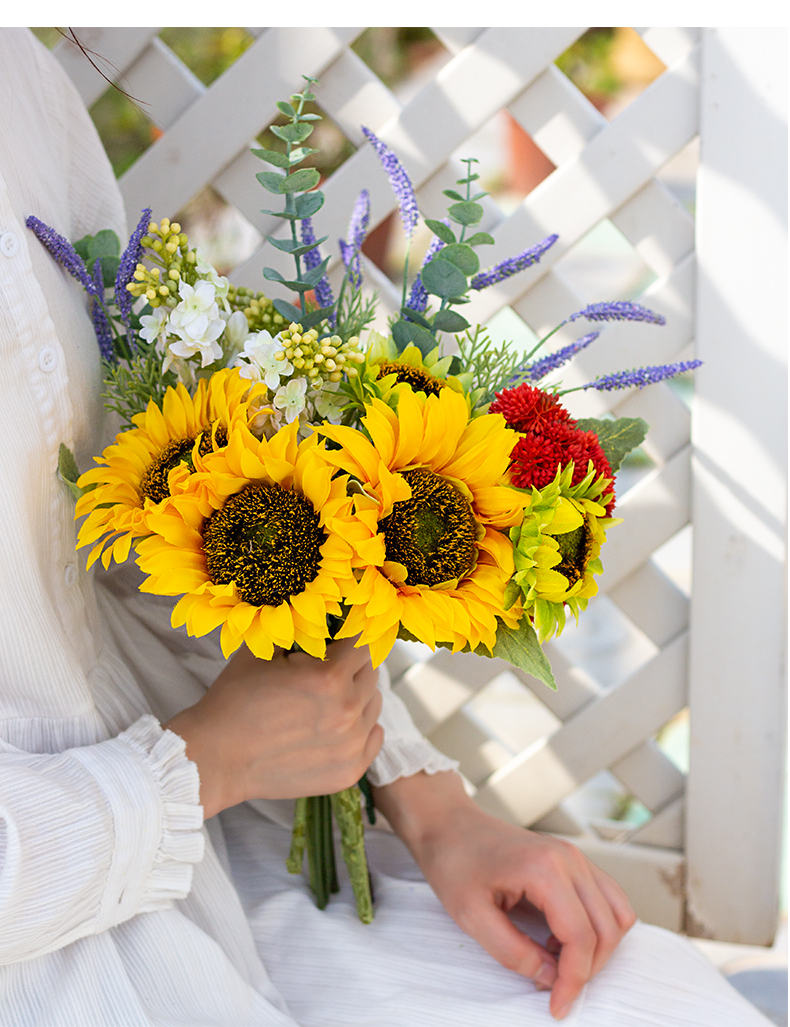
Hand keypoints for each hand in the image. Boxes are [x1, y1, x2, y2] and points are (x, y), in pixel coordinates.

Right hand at [165, 639, 382, 817]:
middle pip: (370, 672)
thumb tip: (325, 619)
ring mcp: (351, 745)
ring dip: (356, 695)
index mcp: (329, 677)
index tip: (339, 639)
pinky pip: (373, 738)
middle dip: (351, 665)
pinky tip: (336, 724)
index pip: (362, 643)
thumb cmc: (235, 700)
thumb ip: (301, 631)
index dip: (348, 637)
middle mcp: (347, 711)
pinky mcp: (349, 771)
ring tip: (325, 699)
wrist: (215, 757)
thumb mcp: (265, 649)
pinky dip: (361, 727)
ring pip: (373, 704)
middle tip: (324, 669)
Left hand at [374, 771, 635, 1020]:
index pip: (581, 936)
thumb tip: (549, 978)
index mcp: (545, 868)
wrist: (450, 826)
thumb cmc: (455, 862)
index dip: (574, 979)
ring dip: (600, 948)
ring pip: (617, 913)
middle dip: (588, 968)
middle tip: (557, 989)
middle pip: (607, 928)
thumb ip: (512, 952)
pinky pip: (607, 898)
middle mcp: (569, 858)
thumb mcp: (472, 916)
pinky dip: (598, 926)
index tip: (557, 1005)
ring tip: (560, 961)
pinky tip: (562, 937)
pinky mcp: (573, 860)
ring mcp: (575, 855)